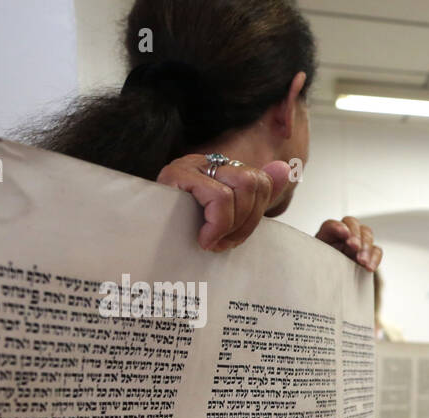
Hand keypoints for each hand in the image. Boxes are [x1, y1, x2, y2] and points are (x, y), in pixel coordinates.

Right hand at [157, 154, 291, 251]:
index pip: (260, 181)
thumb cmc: (184, 233)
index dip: (256, 215)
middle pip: (254, 183)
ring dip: (232, 224)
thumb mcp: (228, 220)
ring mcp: (190, 165)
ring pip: (242, 186)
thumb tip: (285, 170)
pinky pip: (218, 196)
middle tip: (224, 243)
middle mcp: (207, 162)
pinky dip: (218, 224)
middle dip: (246, 222)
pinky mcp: (175, 174)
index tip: (234, 238)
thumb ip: (258, 197)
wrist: (144, 239)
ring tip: (213, 240)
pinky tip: (204, 238)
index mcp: (221, 171)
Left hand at [315, 216, 382, 270]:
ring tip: (362, 261)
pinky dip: (375, 258)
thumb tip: (318, 260)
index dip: (337, 227)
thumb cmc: (323, 271)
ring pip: (366, 234)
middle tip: (354, 246)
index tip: (343, 234)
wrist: (332, 283)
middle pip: (352, 223)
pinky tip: (370, 267)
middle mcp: (343, 235)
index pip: (331, 225)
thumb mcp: (317, 265)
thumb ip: (317, 258)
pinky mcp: (369, 254)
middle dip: (355, 235)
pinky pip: (376, 251)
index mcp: (326, 235)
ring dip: (366, 246)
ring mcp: (358, 242)